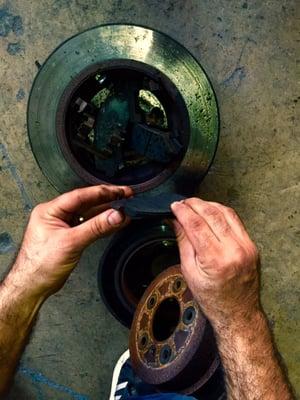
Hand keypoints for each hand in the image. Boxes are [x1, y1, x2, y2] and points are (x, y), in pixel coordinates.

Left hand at [8, 185, 132, 299]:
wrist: (32, 287)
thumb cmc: (40, 265)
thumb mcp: (71, 243)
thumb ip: (96, 227)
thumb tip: (116, 215)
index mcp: (50, 210)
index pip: (81, 195)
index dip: (103, 192)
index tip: (120, 191)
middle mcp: (56, 215)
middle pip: (86, 203)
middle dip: (107, 200)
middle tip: (126, 196)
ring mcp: (64, 226)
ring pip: (89, 215)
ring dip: (107, 213)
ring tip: (125, 210)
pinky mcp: (70, 237)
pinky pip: (89, 227)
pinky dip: (103, 225)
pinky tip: (115, 223)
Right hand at [171, 198, 259, 325]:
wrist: (237, 311)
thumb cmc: (211, 297)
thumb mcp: (189, 272)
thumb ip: (183, 242)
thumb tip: (175, 220)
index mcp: (215, 259)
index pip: (196, 224)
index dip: (183, 211)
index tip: (174, 205)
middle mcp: (234, 249)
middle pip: (211, 214)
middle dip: (194, 204)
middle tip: (182, 203)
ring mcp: (246, 246)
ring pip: (225, 212)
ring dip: (208, 204)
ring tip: (194, 204)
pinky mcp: (251, 245)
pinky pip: (235, 220)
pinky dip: (221, 211)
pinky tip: (211, 211)